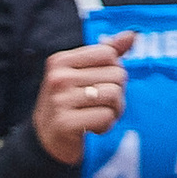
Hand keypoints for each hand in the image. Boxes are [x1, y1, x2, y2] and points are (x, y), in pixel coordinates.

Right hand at [32, 35, 132, 166]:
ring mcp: (60, 101)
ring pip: (113, 95)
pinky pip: (106, 117)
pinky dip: (106, 125)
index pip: (108, 53)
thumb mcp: (81, 75)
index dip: (114, 70)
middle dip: (117, 93)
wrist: (45, 142)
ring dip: (114, 110)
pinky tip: (93, 129)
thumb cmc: (67, 106)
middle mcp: (59, 78)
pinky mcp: (66, 123)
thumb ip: (105, 55)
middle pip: (116, 74)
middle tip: (102, 105)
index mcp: (61, 61)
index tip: (102, 84)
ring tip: (100, 116)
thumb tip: (131, 35)